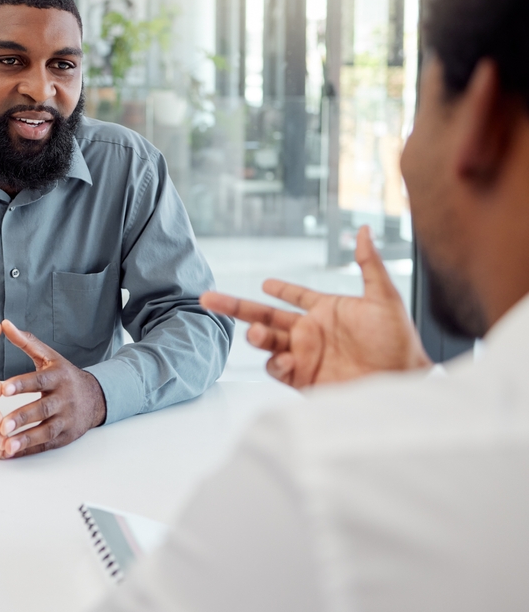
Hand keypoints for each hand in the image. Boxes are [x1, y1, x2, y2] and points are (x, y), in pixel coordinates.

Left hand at [0, 319, 106, 457]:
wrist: (95, 397)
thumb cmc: (63, 375)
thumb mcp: (49, 356)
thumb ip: (26, 342)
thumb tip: (4, 324)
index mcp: (58, 376)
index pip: (39, 380)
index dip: (21, 384)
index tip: (2, 389)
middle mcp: (64, 398)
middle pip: (43, 409)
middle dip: (22, 417)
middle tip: (2, 425)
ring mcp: (67, 419)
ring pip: (46, 430)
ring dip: (26, 439)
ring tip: (5, 445)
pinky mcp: (66, 436)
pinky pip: (46, 444)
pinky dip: (29, 449)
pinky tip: (11, 453)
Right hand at [200, 227, 430, 388]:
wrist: (401, 381)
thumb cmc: (398, 341)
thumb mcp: (383, 297)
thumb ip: (369, 264)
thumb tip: (365, 230)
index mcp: (326, 310)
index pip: (296, 296)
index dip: (281, 289)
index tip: (265, 282)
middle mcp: (310, 332)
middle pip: (264, 317)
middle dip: (236, 307)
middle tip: (209, 298)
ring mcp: (304, 355)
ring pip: (267, 343)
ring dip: (257, 336)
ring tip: (257, 334)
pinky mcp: (303, 378)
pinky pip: (277, 369)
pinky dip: (273, 364)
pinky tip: (282, 360)